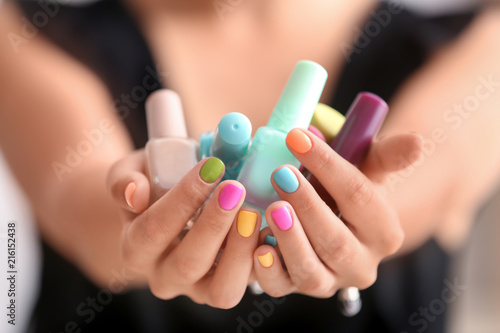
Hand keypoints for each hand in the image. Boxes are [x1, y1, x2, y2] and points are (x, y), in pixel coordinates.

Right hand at [107, 150, 260, 307]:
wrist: (167, 208)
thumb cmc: (152, 185)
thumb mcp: (130, 174)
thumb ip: (124, 181)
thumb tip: (134, 193)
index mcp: (136, 249)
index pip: (154, 230)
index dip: (183, 199)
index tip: (211, 167)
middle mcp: (164, 276)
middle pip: (188, 264)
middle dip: (215, 225)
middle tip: (235, 188)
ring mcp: (198, 288)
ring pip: (221, 289)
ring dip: (240, 250)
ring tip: (253, 212)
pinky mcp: (228, 286)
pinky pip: (247, 284)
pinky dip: (262, 260)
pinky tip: (270, 227)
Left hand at [253, 129, 422, 296]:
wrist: (336, 222)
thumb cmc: (349, 190)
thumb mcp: (369, 168)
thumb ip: (388, 154)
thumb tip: (416, 142)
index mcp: (385, 231)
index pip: (359, 197)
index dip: (328, 166)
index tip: (298, 137)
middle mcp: (362, 264)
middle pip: (336, 240)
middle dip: (307, 206)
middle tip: (281, 174)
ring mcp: (330, 281)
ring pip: (311, 271)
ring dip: (289, 239)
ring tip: (271, 208)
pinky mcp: (298, 290)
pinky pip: (281, 287)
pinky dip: (268, 271)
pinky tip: (258, 249)